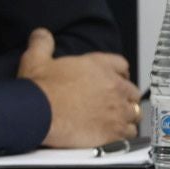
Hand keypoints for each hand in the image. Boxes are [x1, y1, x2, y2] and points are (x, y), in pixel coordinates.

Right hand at [17, 28, 140, 147]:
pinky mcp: (115, 132)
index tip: (114, 77)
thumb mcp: (35, 59)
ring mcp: (117, 110)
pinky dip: (124, 134)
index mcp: (98, 66)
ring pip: (134, 113)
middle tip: (112, 102)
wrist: (38, 113)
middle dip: (124, 96)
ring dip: (126, 116)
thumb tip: (41, 34)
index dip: (118, 71)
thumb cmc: (39, 88)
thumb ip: (42, 43)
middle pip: (132, 91)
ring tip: (115, 120)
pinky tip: (114, 134)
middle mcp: (113, 86)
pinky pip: (130, 133)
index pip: (121, 65)